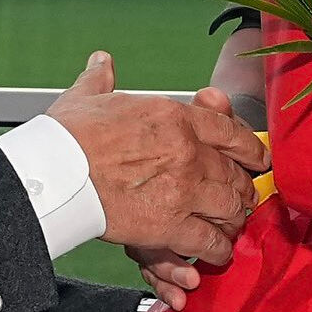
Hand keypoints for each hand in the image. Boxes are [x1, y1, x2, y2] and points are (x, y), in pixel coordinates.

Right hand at [48, 53, 268, 265]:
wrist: (53, 172)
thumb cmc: (67, 134)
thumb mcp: (87, 96)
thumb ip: (101, 79)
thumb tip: (102, 60)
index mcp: (174, 116)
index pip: (229, 130)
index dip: (250, 148)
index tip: (258, 158)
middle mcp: (187, 150)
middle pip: (233, 173)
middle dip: (241, 189)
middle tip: (242, 197)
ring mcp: (182, 189)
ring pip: (229, 207)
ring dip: (232, 219)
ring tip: (231, 225)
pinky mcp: (169, 225)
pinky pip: (208, 241)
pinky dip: (216, 249)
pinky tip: (216, 251)